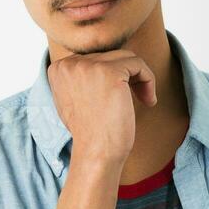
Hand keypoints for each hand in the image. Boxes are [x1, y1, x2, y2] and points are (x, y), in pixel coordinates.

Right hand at [47, 49, 156, 164]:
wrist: (96, 153)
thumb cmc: (91, 132)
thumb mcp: (76, 98)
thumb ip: (82, 77)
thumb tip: (102, 60)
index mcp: (59, 68)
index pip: (95, 57)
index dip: (113, 75)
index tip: (120, 97)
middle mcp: (70, 63)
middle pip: (111, 55)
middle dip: (127, 77)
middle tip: (136, 100)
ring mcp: (88, 66)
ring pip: (126, 57)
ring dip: (139, 78)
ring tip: (145, 99)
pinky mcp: (109, 72)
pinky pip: (139, 64)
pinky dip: (149, 79)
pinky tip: (149, 101)